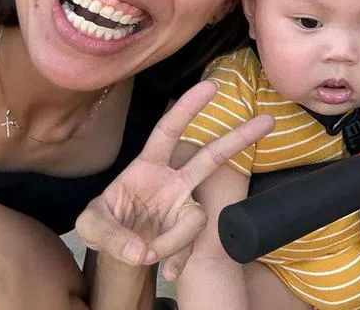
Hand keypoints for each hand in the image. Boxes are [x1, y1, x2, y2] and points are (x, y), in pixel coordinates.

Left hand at [75, 80, 273, 281]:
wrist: (118, 252)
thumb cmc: (105, 225)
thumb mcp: (90, 226)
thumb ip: (109, 234)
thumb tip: (143, 251)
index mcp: (147, 166)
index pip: (167, 131)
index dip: (186, 109)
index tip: (210, 87)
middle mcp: (173, 181)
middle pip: (210, 156)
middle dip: (238, 138)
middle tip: (268, 120)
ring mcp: (184, 206)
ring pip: (197, 216)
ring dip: (174, 240)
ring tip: (150, 255)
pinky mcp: (187, 231)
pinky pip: (192, 245)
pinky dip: (177, 260)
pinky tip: (166, 272)